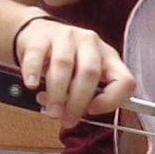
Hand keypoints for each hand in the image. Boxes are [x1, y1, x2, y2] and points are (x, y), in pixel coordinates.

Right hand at [12, 13, 135, 127]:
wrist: (38, 33)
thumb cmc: (65, 63)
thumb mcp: (83, 77)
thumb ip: (86, 97)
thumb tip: (74, 117)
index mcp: (108, 57)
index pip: (123, 79)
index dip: (111, 100)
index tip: (92, 111)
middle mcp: (90, 43)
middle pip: (90, 73)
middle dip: (77, 101)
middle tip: (66, 120)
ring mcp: (66, 36)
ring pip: (64, 64)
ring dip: (56, 93)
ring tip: (51, 111)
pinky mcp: (41, 36)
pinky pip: (37, 55)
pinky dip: (33, 73)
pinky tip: (31, 85)